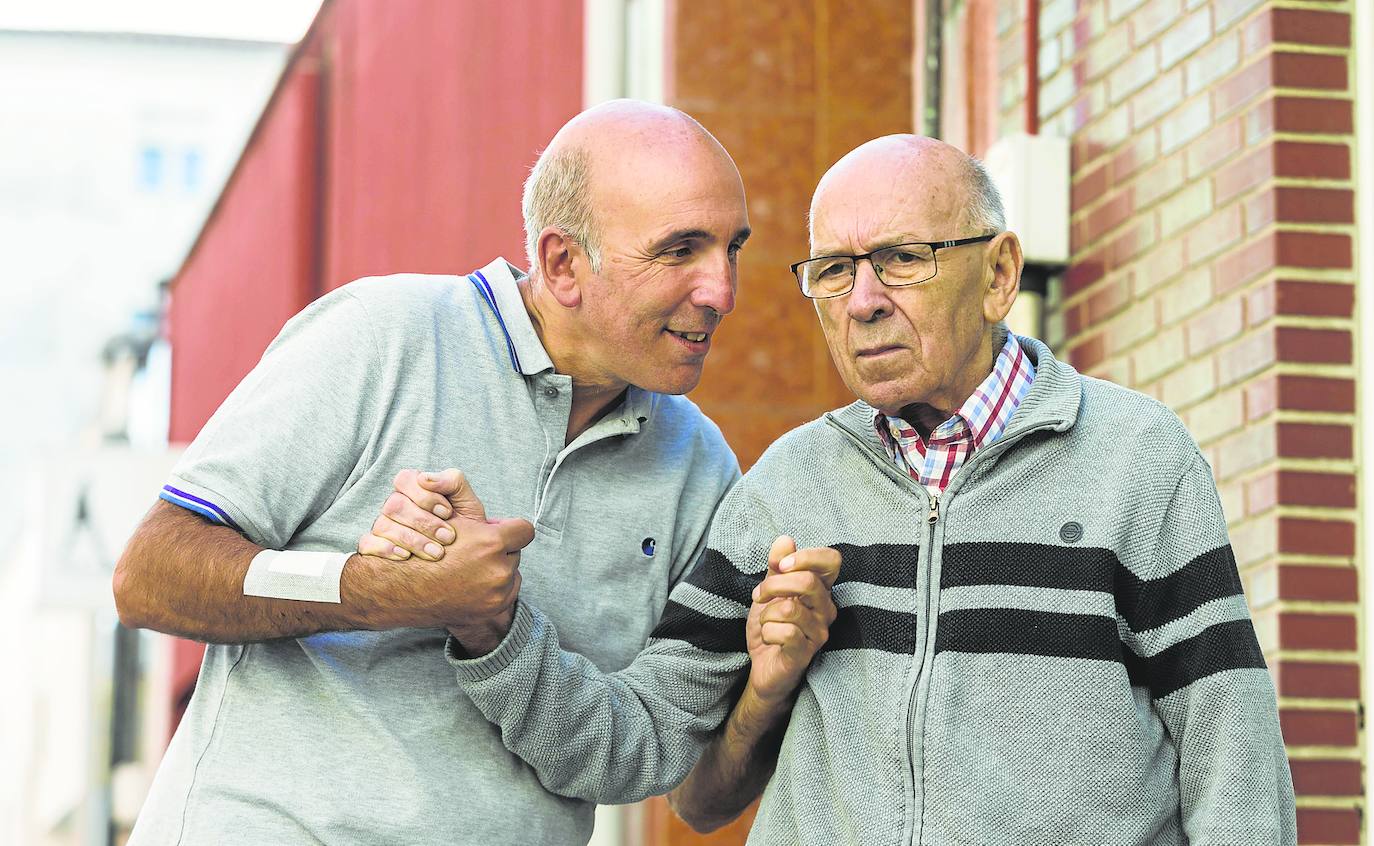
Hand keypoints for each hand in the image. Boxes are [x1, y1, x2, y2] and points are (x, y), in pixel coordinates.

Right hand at [358, 469, 463, 560]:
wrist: (465, 556)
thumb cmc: (464, 524)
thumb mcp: (466, 501)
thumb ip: (452, 481)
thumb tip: (425, 478)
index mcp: (413, 488)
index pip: (404, 480)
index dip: (425, 496)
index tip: (448, 513)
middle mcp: (394, 504)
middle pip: (395, 505)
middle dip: (423, 522)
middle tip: (448, 537)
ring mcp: (382, 524)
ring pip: (384, 525)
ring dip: (412, 540)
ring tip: (436, 553)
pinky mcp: (374, 545)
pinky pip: (368, 543)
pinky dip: (385, 549)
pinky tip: (406, 557)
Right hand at [362, 470, 534, 652]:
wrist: (402, 589)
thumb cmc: (424, 548)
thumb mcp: (451, 521)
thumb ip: (479, 517)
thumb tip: (501, 523)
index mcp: (491, 543)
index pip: (524, 530)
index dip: (512, 528)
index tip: (503, 531)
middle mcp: (499, 570)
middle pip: (515, 552)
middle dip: (500, 550)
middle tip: (479, 551)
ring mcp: (497, 593)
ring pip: (511, 572)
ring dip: (496, 569)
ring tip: (473, 567)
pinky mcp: (494, 608)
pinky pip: (507, 591)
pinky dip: (494, 587)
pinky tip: (473, 582)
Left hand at [745, 536, 839, 706]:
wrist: (762, 665)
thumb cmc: (772, 626)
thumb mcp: (769, 592)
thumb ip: (778, 567)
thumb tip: (785, 540)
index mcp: (820, 590)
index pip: (832, 561)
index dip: (806, 556)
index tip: (781, 565)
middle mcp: (826, 609)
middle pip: (808, 582)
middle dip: (773, 585)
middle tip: (758, 595)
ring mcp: (819, 632)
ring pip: (790, 609)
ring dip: (767, 614)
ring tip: (766, 622)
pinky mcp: (806, 652)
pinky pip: (786, 632)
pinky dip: (767, 631)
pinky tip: (769, 638)